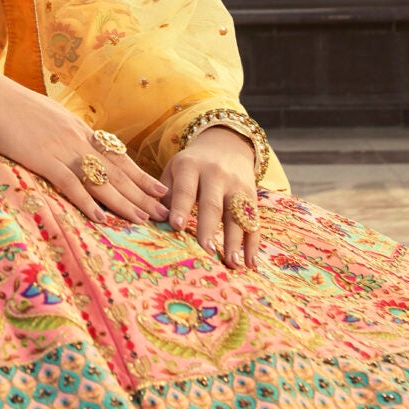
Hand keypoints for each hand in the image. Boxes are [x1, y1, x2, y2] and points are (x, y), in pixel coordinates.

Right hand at [0, 75, 169, 225]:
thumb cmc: (6, 104)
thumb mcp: (42, 115)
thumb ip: (58, 130)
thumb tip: (66, 142)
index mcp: (77, 128)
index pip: (116, 155)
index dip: (139, 175)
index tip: (158, 188)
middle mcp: (76, 138)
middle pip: (116, 170)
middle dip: (142, 193)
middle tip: (164, 210)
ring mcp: (61, 148)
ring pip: (101, 180)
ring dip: (124, 202)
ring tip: (143, 219)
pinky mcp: (43, 158)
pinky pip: (71, 184)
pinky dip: (88, 202)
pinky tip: (102, 218)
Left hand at [163, 130, 260, 269]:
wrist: (224, 144)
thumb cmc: (191, 166)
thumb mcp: (174, 170)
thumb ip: (165, 195)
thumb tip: (154, 224)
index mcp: (190, 167)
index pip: (185, 189)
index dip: (181, 207)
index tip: (176, 226)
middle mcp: (216, 175)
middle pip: (212, 204)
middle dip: (208, 228)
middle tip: (205, 251)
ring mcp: (236, 185)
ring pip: (237, 215)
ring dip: (235, 241)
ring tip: (231, 263)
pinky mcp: (252, 195)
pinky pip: (254, 221)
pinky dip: (253, 243)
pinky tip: (251, 262)